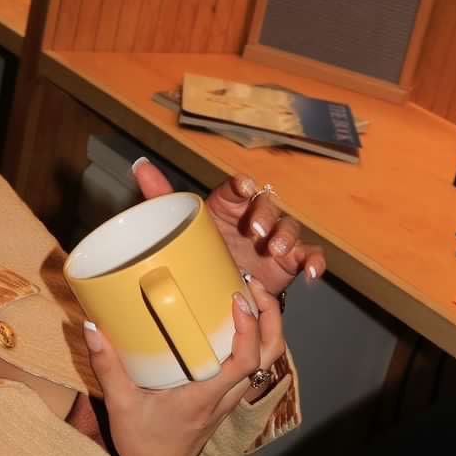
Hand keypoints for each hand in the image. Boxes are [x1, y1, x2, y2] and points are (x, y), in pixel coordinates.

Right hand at [83, 280, 279, 455]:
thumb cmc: (143, 444)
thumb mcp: (120, 404)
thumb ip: (107, 366)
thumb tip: (92, 327)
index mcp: (207, 397)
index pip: (245, 362)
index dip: (250, 329)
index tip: (237, 301)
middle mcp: (226, 396)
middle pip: (270, 355)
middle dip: (269, 318)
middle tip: (251, 287)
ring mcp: (229, 398)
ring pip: (266, 361)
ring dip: (265, 327)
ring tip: (247, 296)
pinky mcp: (225, 397)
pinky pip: (251, 365)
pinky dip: (252, 339)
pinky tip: (231, 321)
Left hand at [132, 159, 325, 295]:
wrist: (221, 289)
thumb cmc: (202, 251)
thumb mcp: (180, 227)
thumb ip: (162, 196)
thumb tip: (140, 166)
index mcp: (230, 205)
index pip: (239, 187)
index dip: (242, 185)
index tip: (241, 188)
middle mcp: (255, 217)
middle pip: (268, 205)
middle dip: (265, 214)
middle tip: (256, 231)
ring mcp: (276, 238)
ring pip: (290, 227)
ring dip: (286, 236)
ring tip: (276, 250)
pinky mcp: (292, 260)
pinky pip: (310, 254)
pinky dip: (315, 261)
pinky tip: (312, 272)